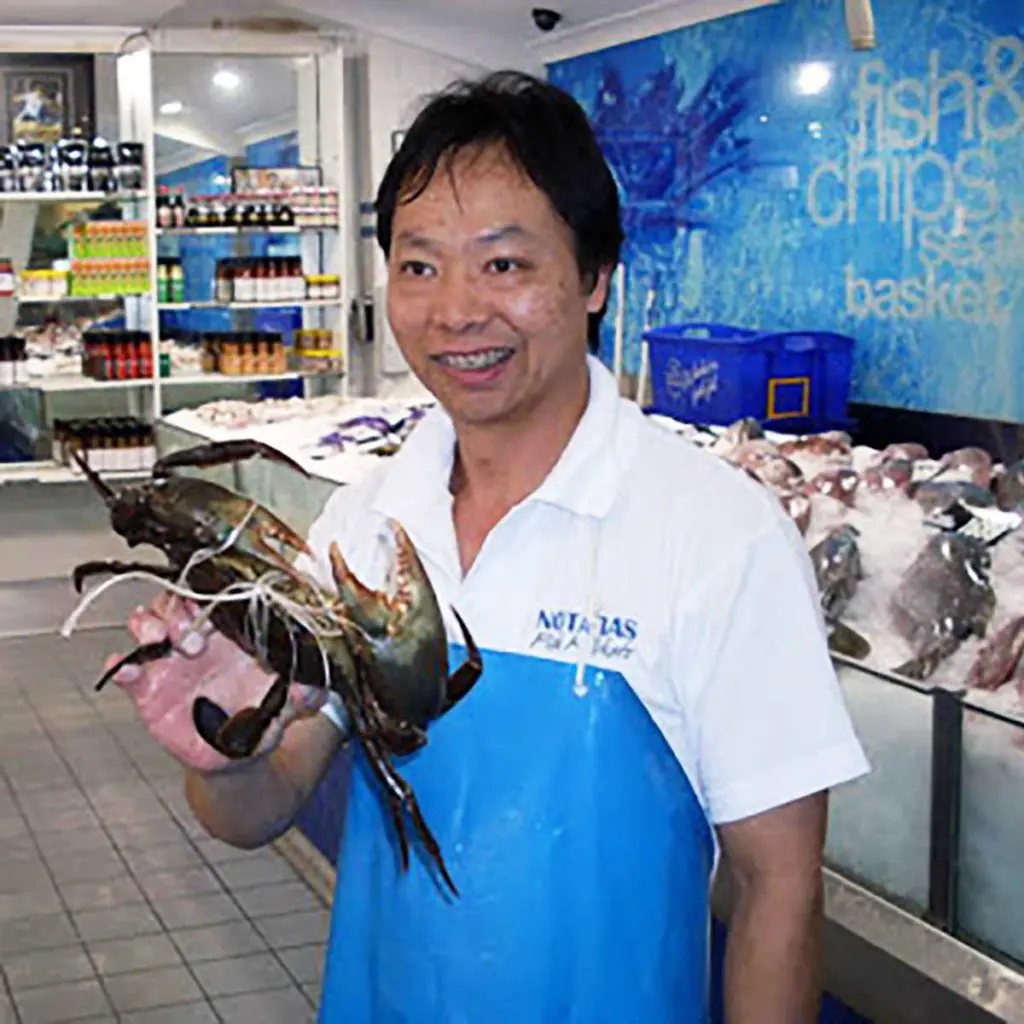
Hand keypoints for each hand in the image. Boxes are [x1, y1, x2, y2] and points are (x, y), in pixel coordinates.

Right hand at [104, 592, 329, 773]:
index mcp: (232, 633)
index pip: (214, 595)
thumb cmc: (262, 718)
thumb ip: (301, 697)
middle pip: (175, 600)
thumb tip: (309, 689)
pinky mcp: (147, 689)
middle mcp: (197, 638)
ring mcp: (169, 661)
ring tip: (161, 641)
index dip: (211, 596)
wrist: (236, 755)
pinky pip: (126, 670)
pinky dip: (121, 666)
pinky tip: (127, 669)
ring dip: (148, 625)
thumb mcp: (287, 707)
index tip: (217, 616)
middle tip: (194, 640)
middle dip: (179, 610)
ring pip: (145, 623)